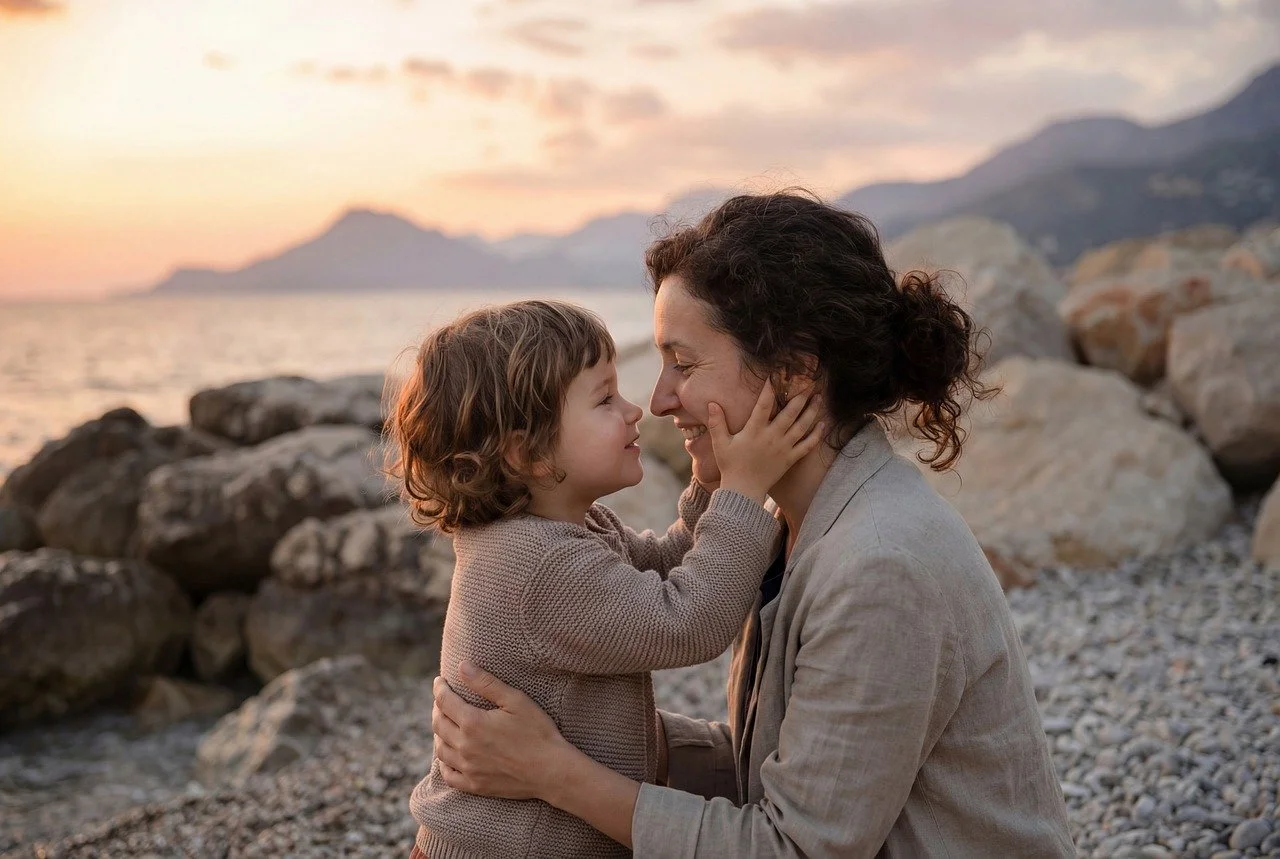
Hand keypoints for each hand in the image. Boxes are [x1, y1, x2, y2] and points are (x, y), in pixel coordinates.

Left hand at [432, 661, 570, 800]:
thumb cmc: (537, 732)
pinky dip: (443, 763)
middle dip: (437, 707)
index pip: (445, 701)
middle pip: (439, 724)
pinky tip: (448, 755)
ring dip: (438, 733)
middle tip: (442, 699)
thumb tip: (462, 666)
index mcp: (473, 723)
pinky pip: (448, 775)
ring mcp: (469, 769)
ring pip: (440, 749)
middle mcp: (465, 747)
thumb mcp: (515, 700)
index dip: (439, 688)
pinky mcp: (475, 785)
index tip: (439, 680)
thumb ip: (486, 683)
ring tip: (443, 723)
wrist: (551, 771)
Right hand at [709, 380, 823, 503]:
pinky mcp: (790, 458)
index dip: (769, 390)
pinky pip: (808, 445)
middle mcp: (772, 437)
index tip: (775, 376)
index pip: (763, 405)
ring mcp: (784, 448)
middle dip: (800, 396)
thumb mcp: (720, 443)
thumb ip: (717, 423)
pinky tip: (823, 424)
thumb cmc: (730, 466)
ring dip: (811, 411)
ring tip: (818, 397)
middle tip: (808, 383)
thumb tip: (712, 404)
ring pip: (802, 426)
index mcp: (754, 431)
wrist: (743, 490)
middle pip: (790, 413)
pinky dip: (816, 435)